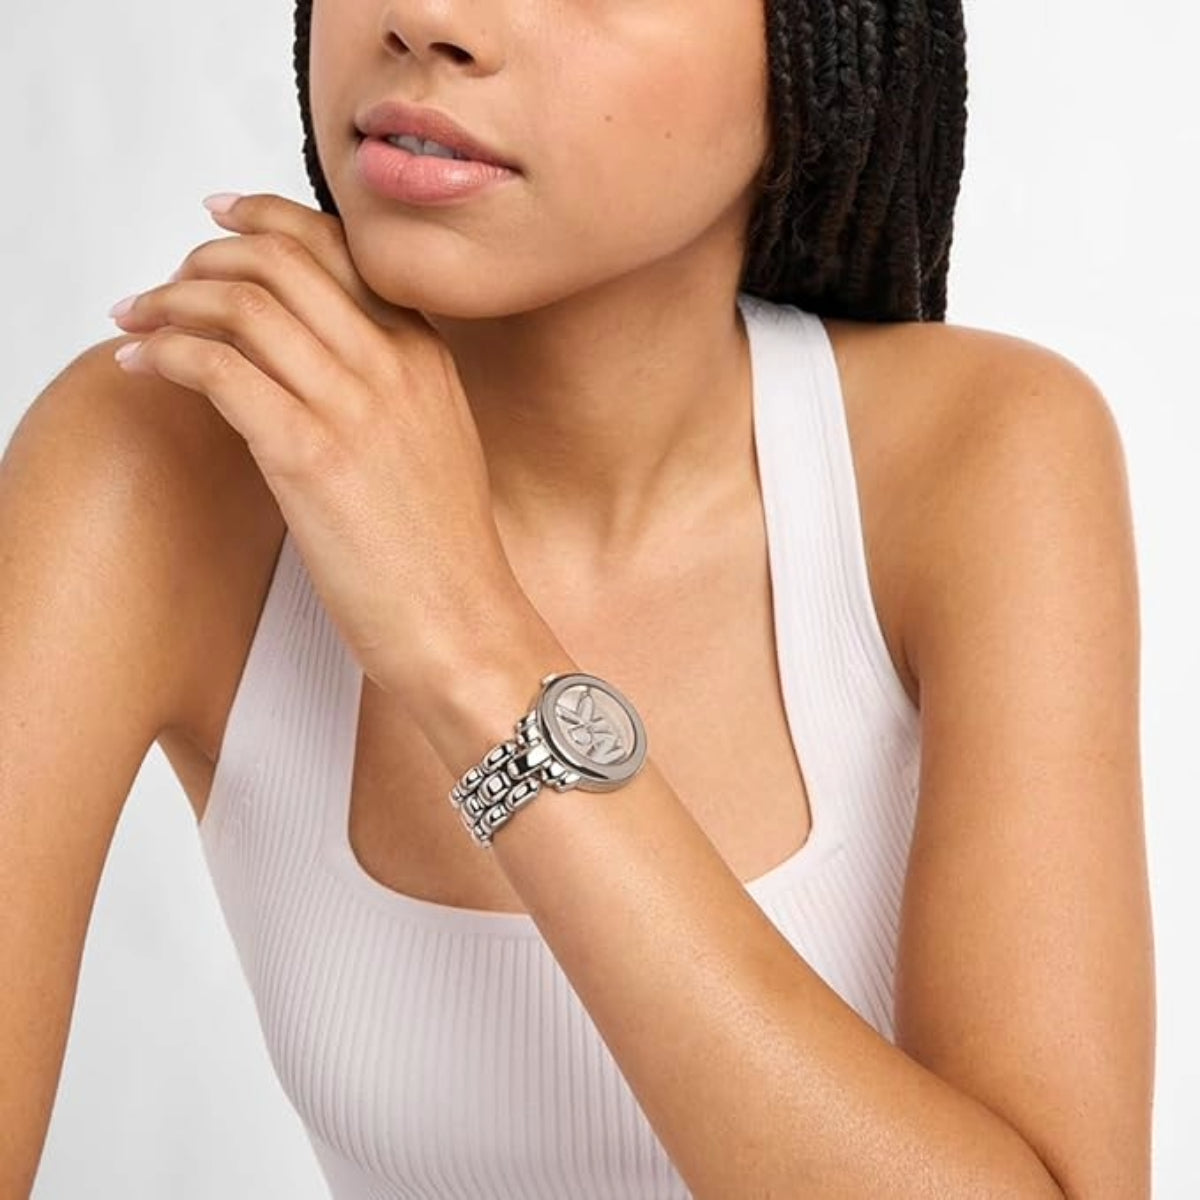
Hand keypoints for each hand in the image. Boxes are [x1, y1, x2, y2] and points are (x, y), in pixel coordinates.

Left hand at [108, 191, 528, 700]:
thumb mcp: (434, 441)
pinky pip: (220, 370)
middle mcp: (393, 364)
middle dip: (202, 258)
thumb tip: (312, 358)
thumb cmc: (443, 551)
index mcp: (425, 354)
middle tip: (164, 285)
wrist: (462, 622)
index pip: (338, 247)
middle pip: (281, 260)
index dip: (266, 218)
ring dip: (170, 301)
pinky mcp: (312, 456)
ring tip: (138, 321)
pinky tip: (145, 366)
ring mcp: (355, 406)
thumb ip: (388, 384)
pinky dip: (168, 355)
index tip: (219, 221)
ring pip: (242, 304)